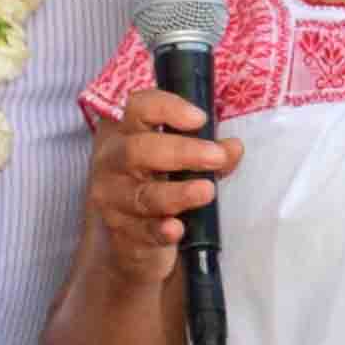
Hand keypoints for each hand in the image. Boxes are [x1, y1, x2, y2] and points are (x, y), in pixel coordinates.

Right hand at [80, 85, 233, 285]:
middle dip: (181, 151)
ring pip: (142, 194)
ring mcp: (113, 198)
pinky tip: (176, 228)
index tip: (200, 118)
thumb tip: (232, 148)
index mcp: (127, 132)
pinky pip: (142, 231)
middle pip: (138, 150)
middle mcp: (112, 161)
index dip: (167, 108)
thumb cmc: (161, 183)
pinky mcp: (123, 232)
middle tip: (215, 156)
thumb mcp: (185, 162)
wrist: (137, 237)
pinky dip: (160, 230)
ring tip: (207, 190)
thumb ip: (210, 152)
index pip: (137, 108)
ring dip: (177, 192)